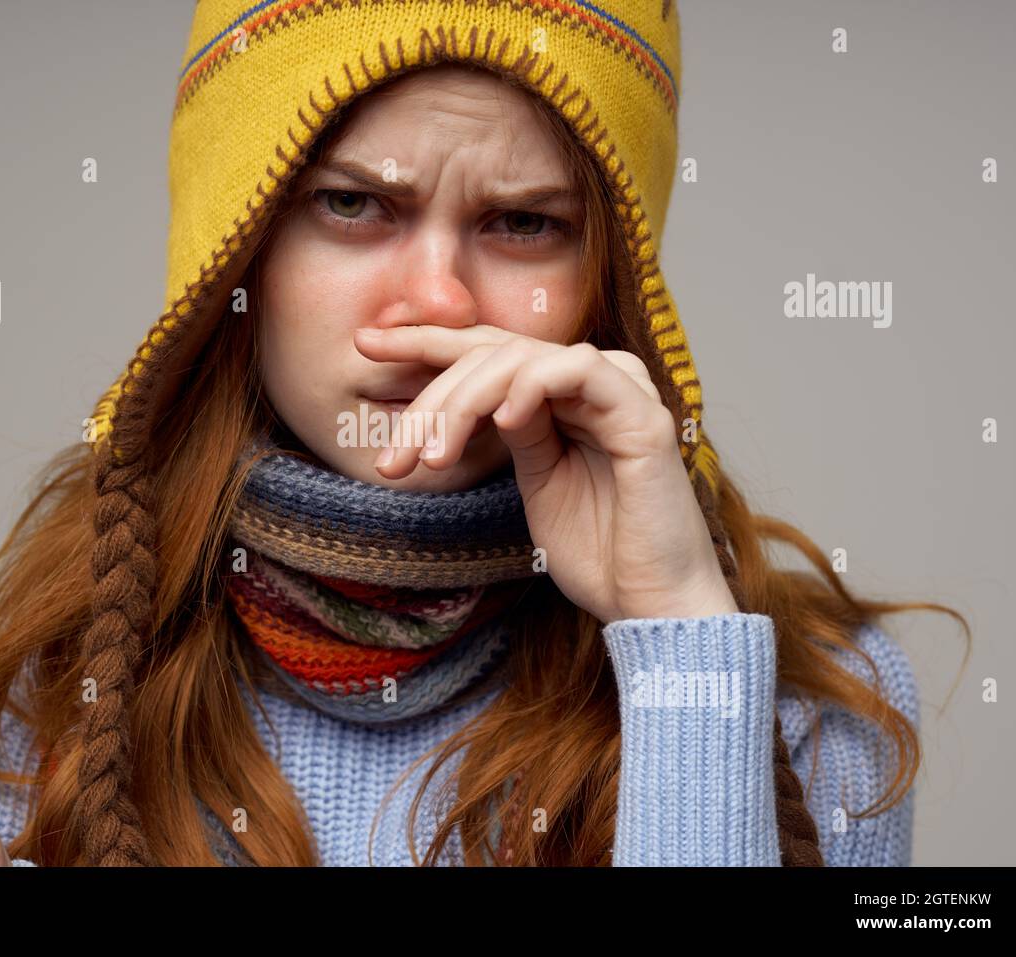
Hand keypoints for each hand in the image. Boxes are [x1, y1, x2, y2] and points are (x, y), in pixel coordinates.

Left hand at [355, 323, 739, 622]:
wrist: (650, 605)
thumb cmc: (599, 553)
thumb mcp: (536, 482)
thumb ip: (511, 432)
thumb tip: (463, 399)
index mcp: (564, 397)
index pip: (489, 350)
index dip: (426, 342)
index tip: (365, 345)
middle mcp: (591, 385)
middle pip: (494, 351)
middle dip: (430, 394)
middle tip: (391, 455)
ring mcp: (620, 393)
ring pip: (523, 356)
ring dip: (464, 402)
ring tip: (433, 458)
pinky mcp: (642, 416)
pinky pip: (579, 371)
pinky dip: (531, 386)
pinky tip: (501, 419)